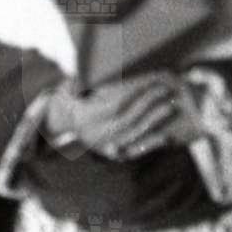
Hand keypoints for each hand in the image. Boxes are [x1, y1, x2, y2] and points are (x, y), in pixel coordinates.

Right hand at [44, 74, 197, 158]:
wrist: (61, 120)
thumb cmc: (71, 96)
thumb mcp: (69, 87)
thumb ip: (79, 83)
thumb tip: (87, 78)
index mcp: (84, 118)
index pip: (115, 106)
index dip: (134, 94)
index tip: (151, 82)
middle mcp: (94, 135)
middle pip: (127, 120)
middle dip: (148, 105)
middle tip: (165, 91)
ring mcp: (103, 147)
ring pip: (133, 137)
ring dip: (154, 123)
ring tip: (170, 108)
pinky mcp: (111, 154)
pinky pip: (134, 151)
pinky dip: (150, 145)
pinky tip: (167, 137)